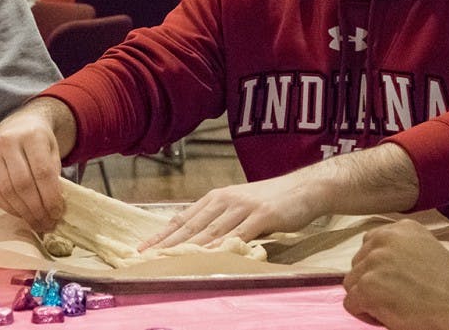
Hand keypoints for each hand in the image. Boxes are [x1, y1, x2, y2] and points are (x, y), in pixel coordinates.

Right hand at [0, 97, 74, 231]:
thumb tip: (54, 208)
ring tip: (36, 223)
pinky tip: (21, 214)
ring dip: (23, 212)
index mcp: (32, 135)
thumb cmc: (40, 142)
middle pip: (23, 184)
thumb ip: (54, 175)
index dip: (50, 196)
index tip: (57, 213)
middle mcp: (8, 142)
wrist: (18, 125)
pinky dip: (8, 208)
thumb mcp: (53, 151)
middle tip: (47, 224)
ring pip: (7, 191)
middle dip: (36, 209)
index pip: (42, 172)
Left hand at [140, 172, 318, 249]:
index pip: (184, 218)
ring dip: (188, 247)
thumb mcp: (241, 206)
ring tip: (169, 259)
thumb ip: (222, 220)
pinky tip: (209, 256)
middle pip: (192, 225)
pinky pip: (238, 234)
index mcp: (218, 197)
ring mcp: (243, 207)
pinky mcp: (262, 215)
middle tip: (146, 255)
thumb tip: (200, 240)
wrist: (305, 188)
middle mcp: (226, 199)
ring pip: (211, 231)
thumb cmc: (273, 199)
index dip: (163, 234)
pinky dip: (222, 245)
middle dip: (167, 242)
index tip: (143, 247)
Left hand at [343, 220, 448, 329]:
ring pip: (352, 283)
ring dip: (368, 297)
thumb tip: (375, 261)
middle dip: (373, 280)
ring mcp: (374, 262)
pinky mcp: (368, 286)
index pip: (370, 244)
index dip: (379, 266)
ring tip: (394, 305)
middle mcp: (384, 238)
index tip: (396, 279)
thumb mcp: (426, 250)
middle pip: (359, 263)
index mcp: (401, 228)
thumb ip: (400, 248)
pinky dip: (365, 314)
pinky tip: (389, 315)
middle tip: (398, 295)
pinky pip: (351, 304)